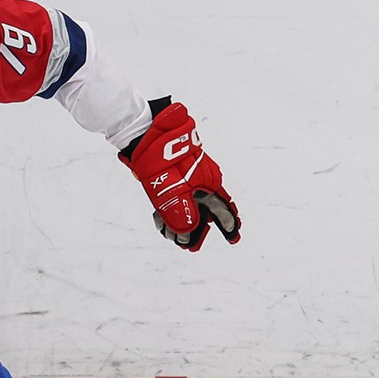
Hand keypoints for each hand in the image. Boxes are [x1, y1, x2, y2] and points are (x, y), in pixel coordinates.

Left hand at [121, 99, 240, 251]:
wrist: (145, 133)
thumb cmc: (163, 161)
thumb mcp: (173, 193)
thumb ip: (182, 215)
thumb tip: (186, 234)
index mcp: (209, 183)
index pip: (223, 208)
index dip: (228, 225)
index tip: (233, 238)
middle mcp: (203, 178)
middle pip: (205, 208)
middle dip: (195, 228)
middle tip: (187, 244)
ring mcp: (190, 173)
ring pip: (190, 203)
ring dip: (181, 220)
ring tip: (167, 232)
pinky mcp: (176, 171)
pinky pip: (179, 195)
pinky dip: (172, 209)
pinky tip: (161, 218)